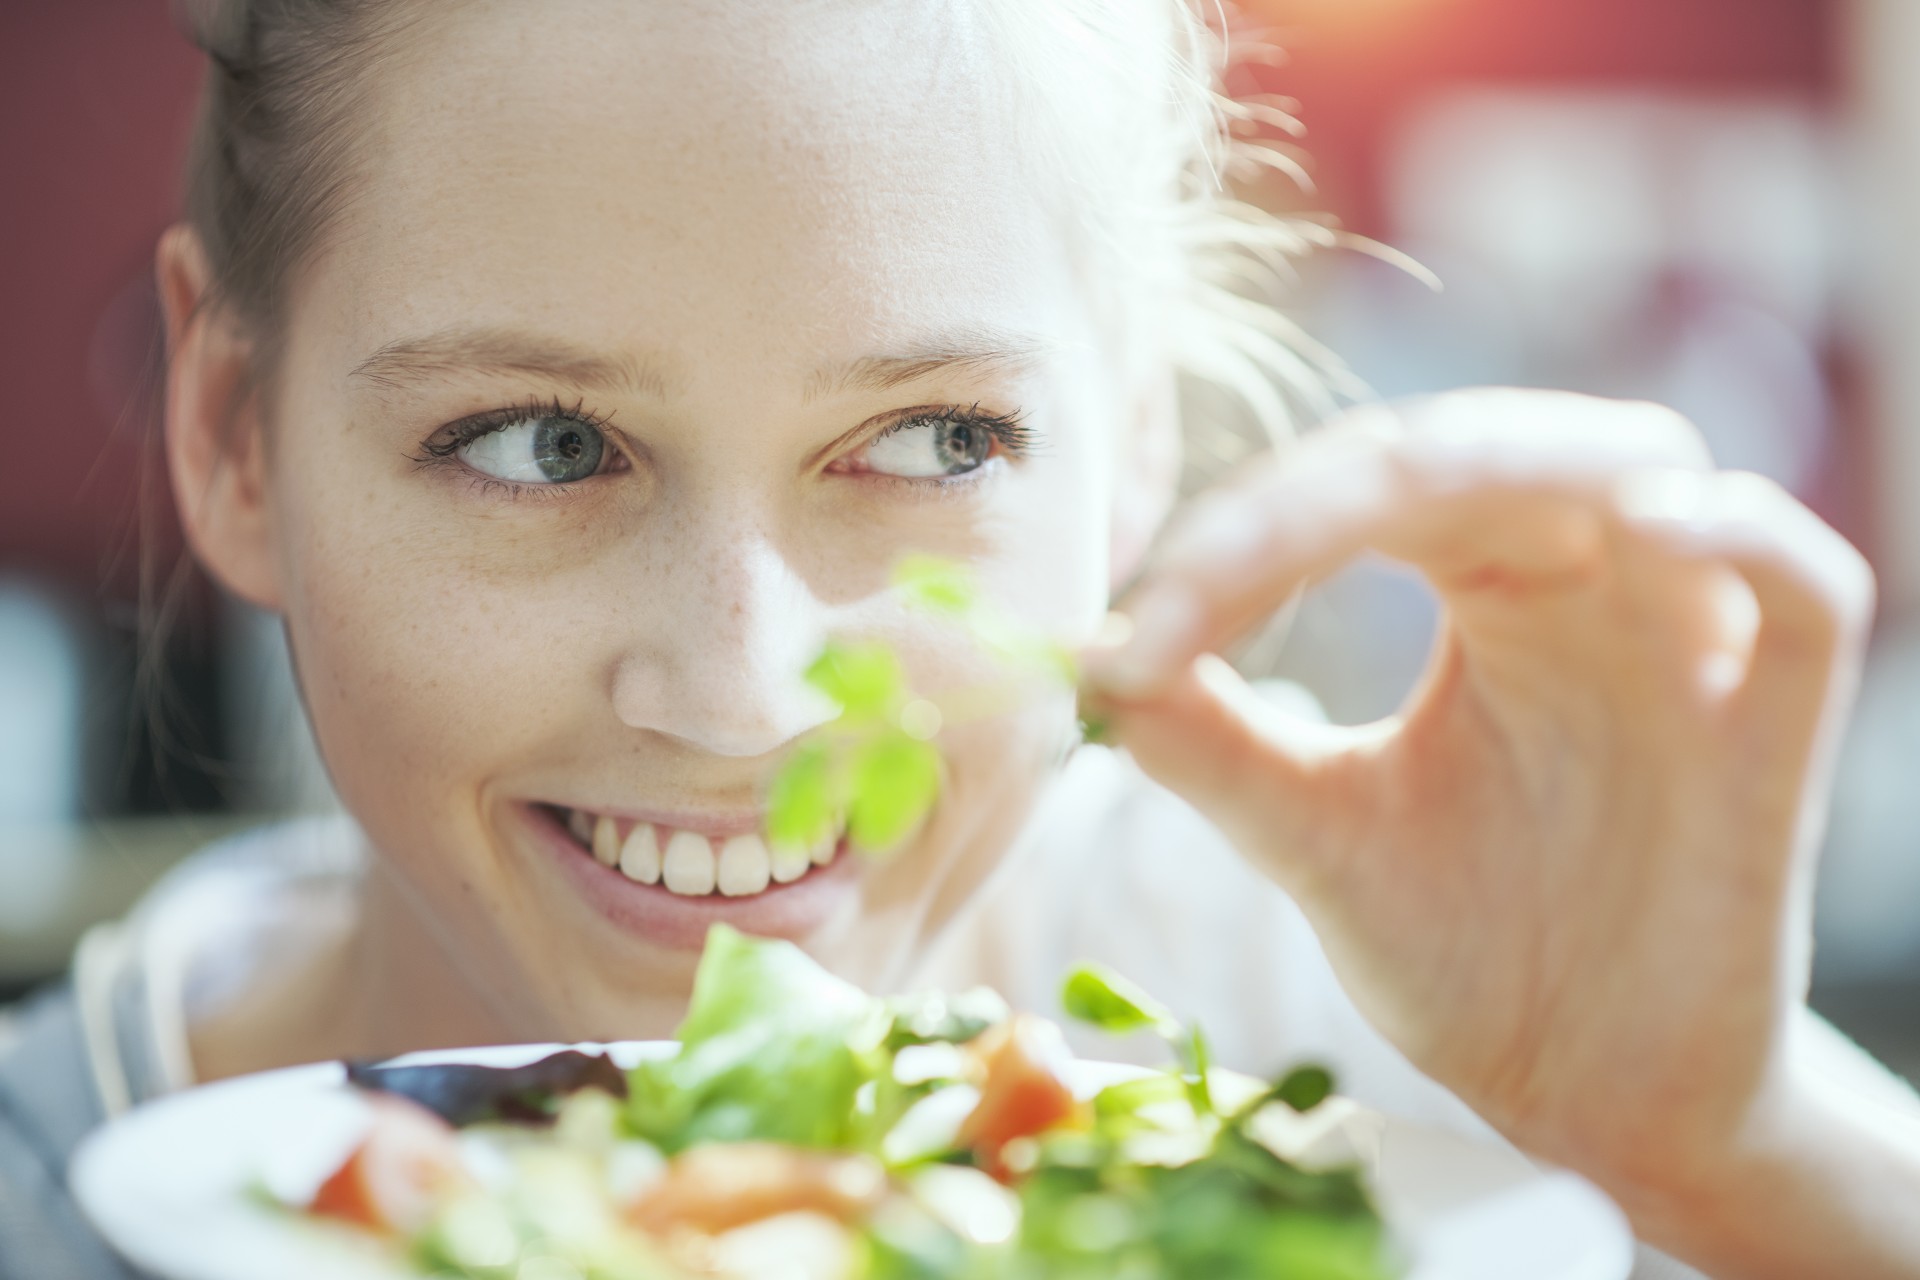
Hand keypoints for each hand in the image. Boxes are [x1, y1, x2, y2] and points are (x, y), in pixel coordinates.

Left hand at [1081, 389, 1881, 1257]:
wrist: (1581, 1088)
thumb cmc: (1463, 946)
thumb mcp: (1321, 839)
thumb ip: (1217, 748)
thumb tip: (1094, 661)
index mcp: (1480, 584)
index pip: (1362, 492)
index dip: (1243, 539)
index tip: (1131, 641)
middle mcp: (1583, 581)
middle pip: (1482, 452)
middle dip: (1340, 487)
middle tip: (1220, 566)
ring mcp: (1687, 636)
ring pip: (1638, 466)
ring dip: (1520, 459)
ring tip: (1394, 495)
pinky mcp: (1777, 720)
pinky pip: (1806, 587)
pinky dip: (1745, 537)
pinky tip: (1655, 528)